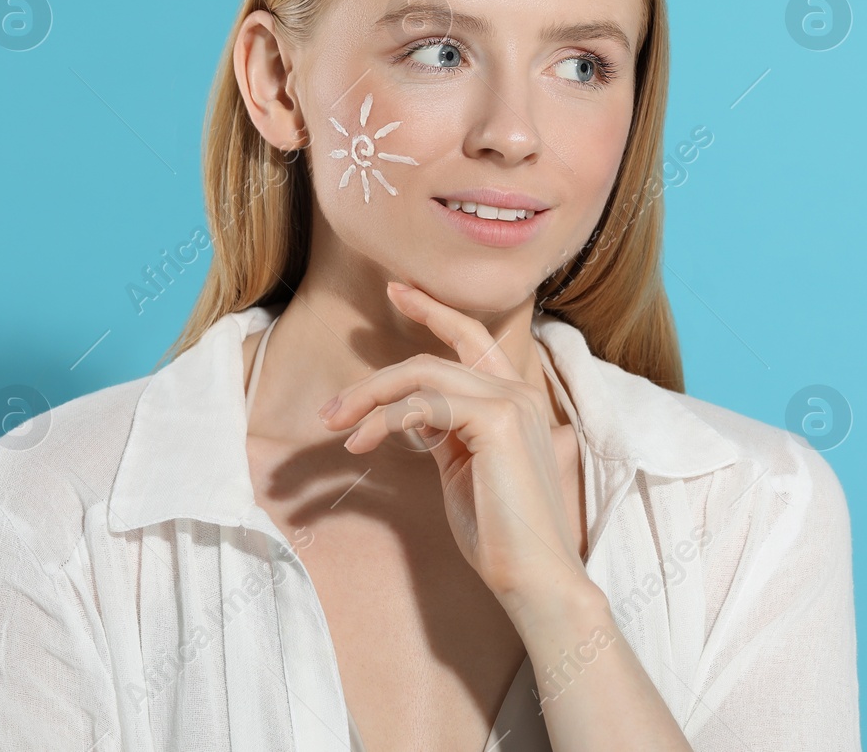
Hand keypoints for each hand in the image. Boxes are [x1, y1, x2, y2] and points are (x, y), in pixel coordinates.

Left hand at [318, 281, 589, 616]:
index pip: (473, 338)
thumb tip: (409, 415)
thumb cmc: (499, 533)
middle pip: (433, 360)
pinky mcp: (498, 420)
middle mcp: (519, 392)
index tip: (397, 291)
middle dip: (375, 380)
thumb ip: (445, 432)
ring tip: (335, 427)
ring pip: (423, 376)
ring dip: (369, 399)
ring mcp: (513, 402)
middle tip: (332, 409)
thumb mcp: (464, 469)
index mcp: (517, 400)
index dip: (434, 310)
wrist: (534, 576)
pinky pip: (423, 405)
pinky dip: (383, 421)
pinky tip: (360, 445)